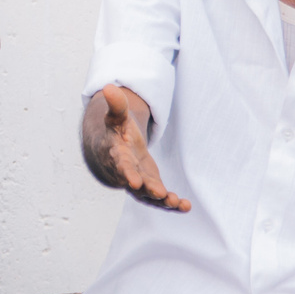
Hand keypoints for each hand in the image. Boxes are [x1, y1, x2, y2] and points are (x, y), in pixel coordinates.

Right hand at [83, 84, 190, 211]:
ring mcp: (137, 183)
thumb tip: (108, 87)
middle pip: (136, 184)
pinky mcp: (148, 187)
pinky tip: (186, 206)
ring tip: (179, 203)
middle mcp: (125, 173)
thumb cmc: (114, 132)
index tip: (134, 181)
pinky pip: (158, 199)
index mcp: (116, 156)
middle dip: (148, 190)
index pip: (121, 165)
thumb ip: (116, 105)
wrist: (108, 152)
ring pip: (148, 196)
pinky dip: (171, 204)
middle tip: (160, 194)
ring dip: (163, 200)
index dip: (126, 173)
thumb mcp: (115, 117)